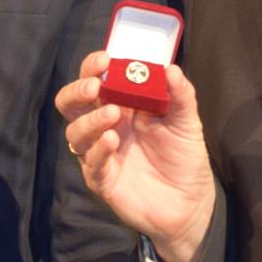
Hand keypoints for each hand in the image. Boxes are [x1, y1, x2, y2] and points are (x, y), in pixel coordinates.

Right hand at [54, 53, 215, 261]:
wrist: (190, 202)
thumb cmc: (184, 157)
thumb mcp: (187, 121)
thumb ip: (180, 94)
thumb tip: (170, 68)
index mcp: (120, 105)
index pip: (94, 80)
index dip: (92, 67)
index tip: (105, 59)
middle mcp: (104, 127)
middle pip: (71, 104)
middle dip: (77, 91)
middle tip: (95, 87)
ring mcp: (100, 154)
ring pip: (75, 134)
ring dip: (89, 121)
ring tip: (112, 115)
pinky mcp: (102, 180)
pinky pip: (90, 163)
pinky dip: (98, 150)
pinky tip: (112, 141)